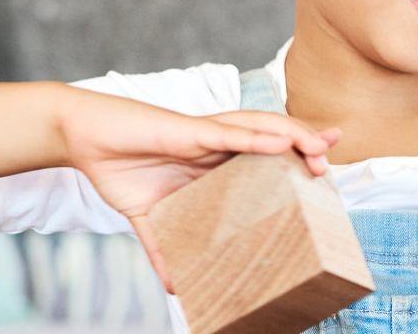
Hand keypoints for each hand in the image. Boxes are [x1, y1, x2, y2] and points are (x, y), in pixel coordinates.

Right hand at [59, 89, 341, 293]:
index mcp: (214, 159)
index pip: (264, 155)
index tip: (322, 167)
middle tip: (332, 153)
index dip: (294, 157)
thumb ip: (164, 248)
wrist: (85, 138)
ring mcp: (204, 135)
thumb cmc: (120, 166)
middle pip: (271, 137)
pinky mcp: (187, 132)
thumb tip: (175, 288)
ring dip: (292, 136)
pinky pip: (228, 134)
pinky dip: (256, 138)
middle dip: (304, 141)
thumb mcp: (148, 218)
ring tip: (320, 146)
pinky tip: (280, 141)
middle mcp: (217, 143)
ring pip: (259, 129)